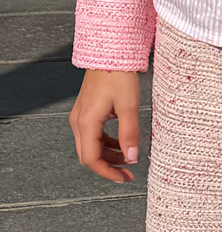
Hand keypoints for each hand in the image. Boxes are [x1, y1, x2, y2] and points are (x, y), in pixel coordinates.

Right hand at [69, 69, 141, 183]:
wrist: (109, 54)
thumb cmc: (118, 76)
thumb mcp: (129, 106)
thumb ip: (130, 134)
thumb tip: (132, 157)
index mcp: (86, 122)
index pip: (91, 159)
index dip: (107, 172)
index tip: (123, 178)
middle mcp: (79, 121)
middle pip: (89, 155)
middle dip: (108, 166)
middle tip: (128, 173)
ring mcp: (81, 117)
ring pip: (91, 146)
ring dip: (109, 155)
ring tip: (129, 158)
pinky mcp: (87, 112)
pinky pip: (94, 135)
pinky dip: (107, 143)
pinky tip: (122, 143)